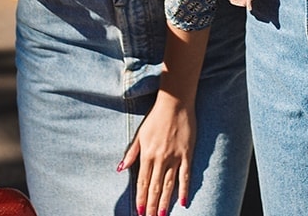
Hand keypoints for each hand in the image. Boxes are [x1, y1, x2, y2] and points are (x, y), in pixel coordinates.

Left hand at [118, 92, 194, 215]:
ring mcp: (174, 157)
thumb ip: (131, 153)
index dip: (140, 198)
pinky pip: (185, 176)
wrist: (175, 103)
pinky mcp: (187, 154)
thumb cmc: (156, 117)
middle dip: (151, 205)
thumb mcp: (140, 134)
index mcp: (147, 154)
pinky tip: (182, 202)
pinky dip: (184, 190)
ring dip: (164, 202)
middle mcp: (160, 159)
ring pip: (169, 185)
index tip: (139, 212)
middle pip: (155, 187)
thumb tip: (120, 169)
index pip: (142, 182)